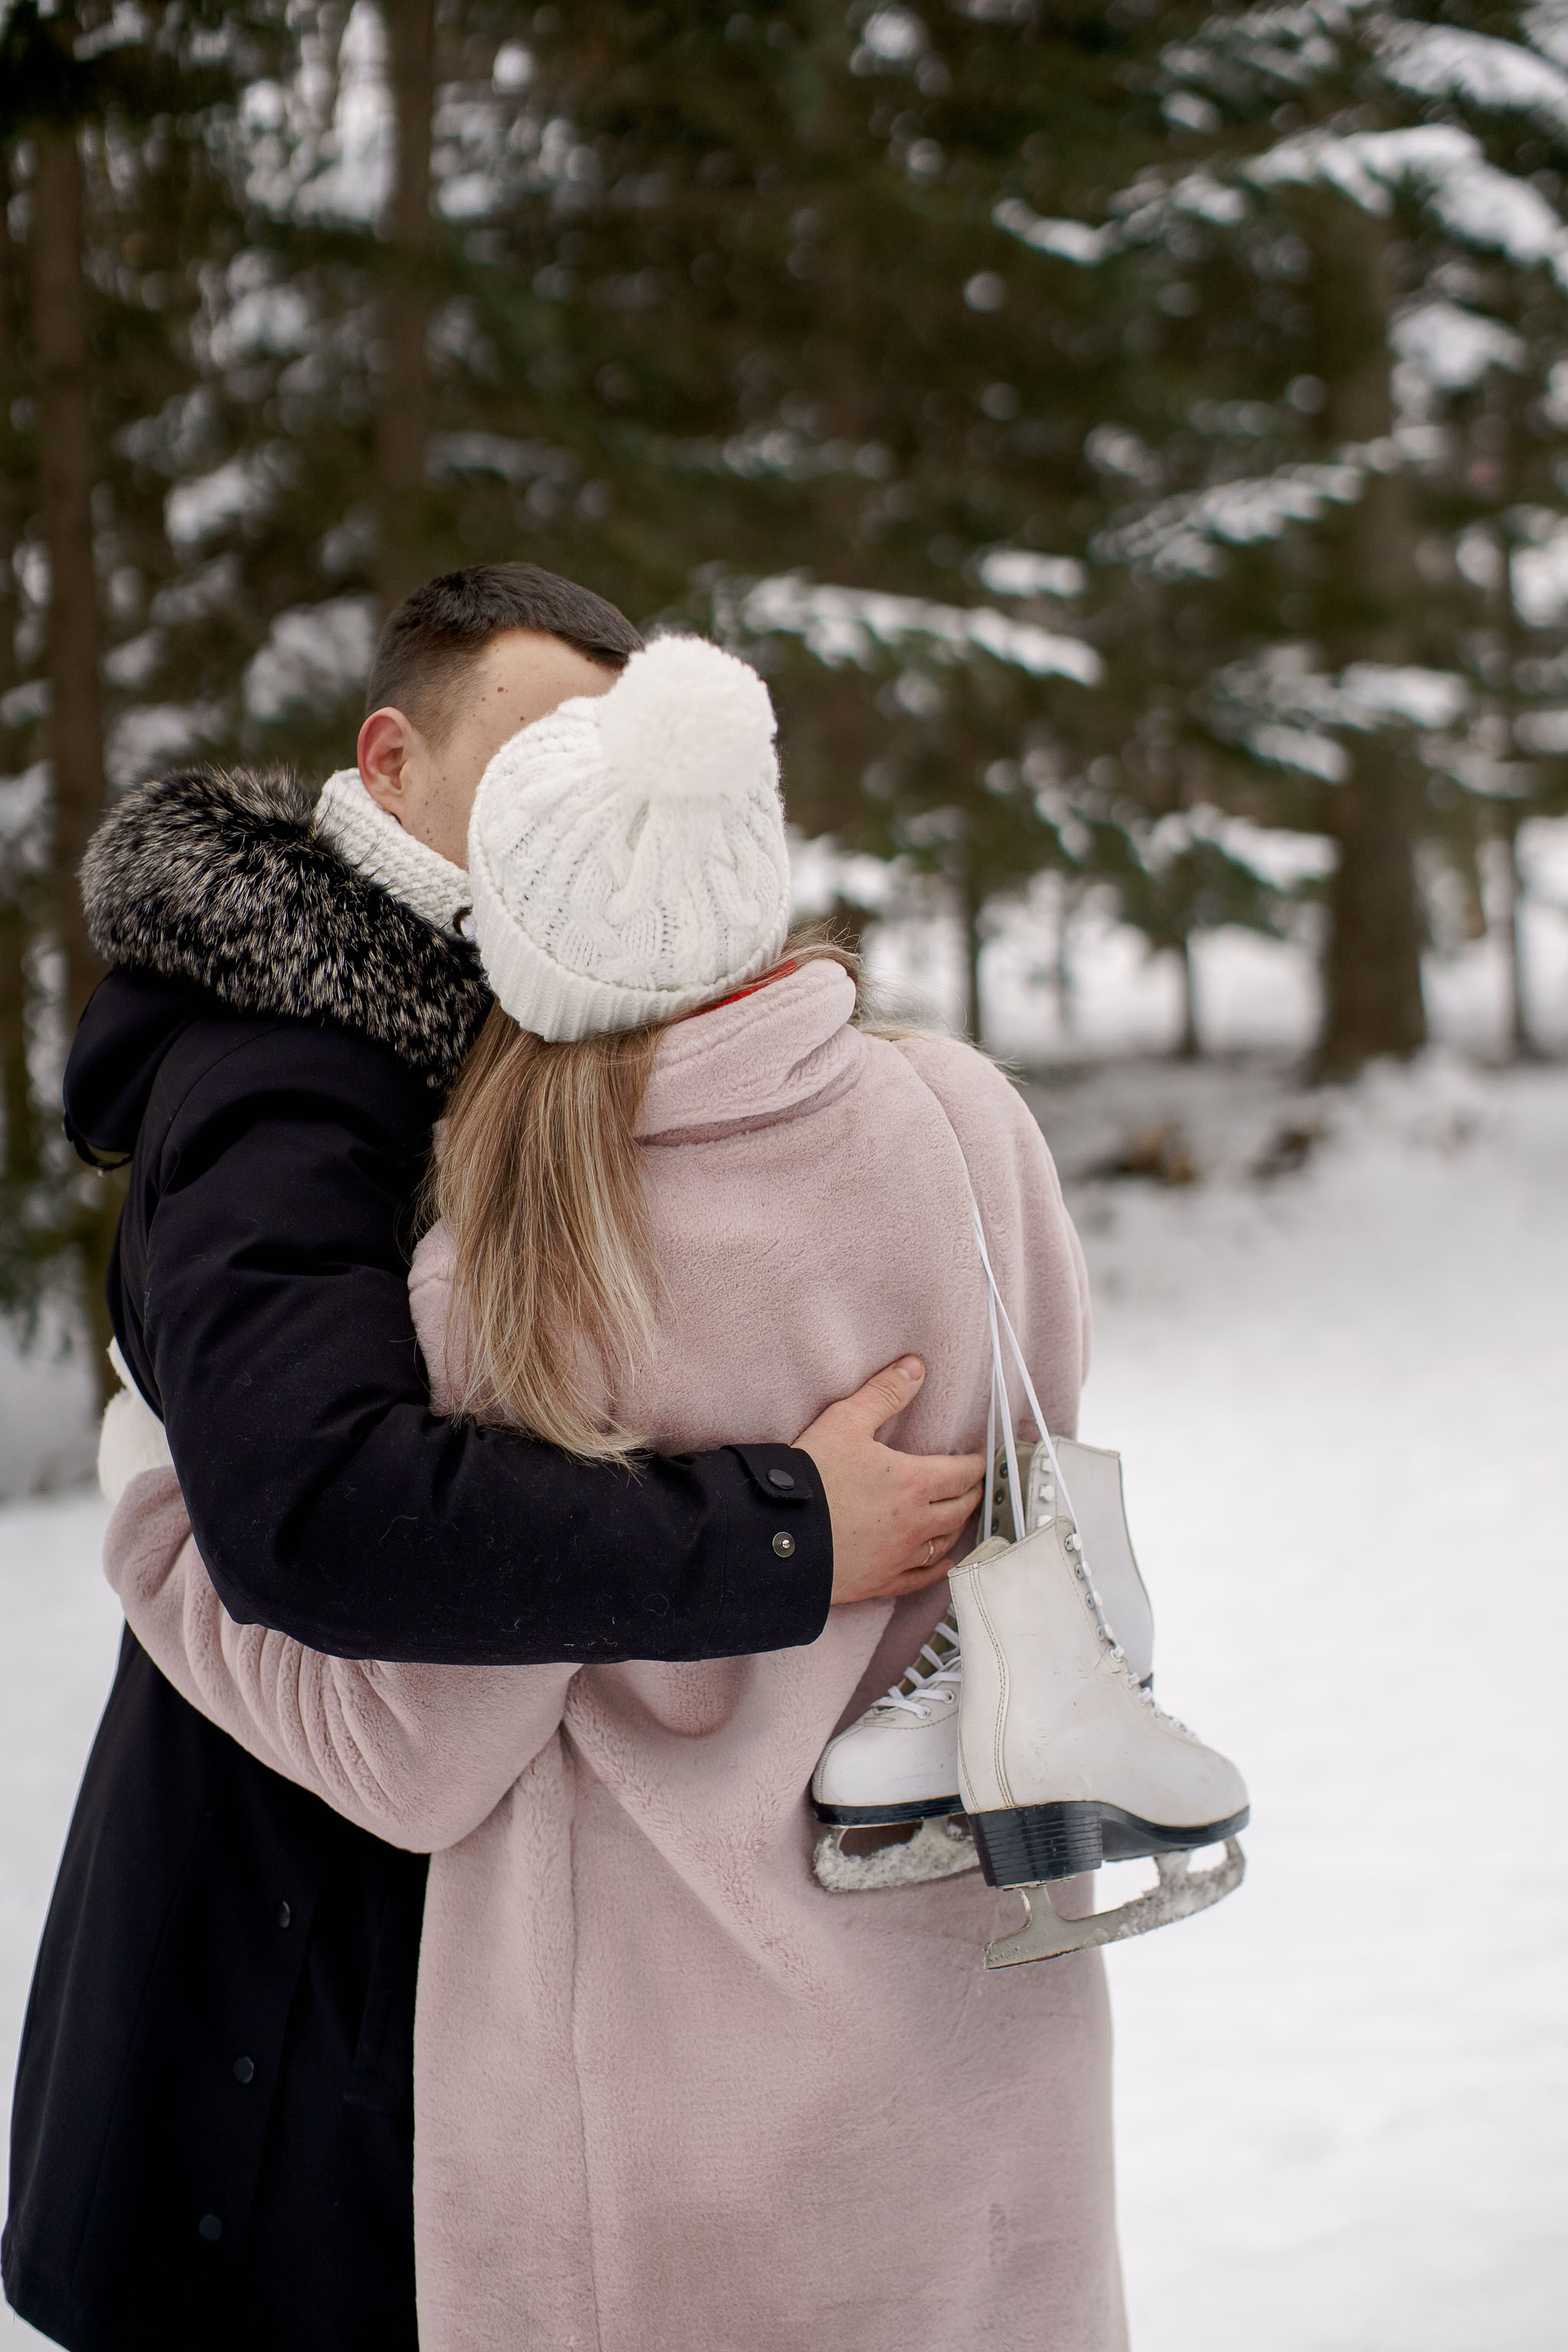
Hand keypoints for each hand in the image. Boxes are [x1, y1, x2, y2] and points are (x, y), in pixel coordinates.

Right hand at [794, 1358, 986, 1606]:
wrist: (778, 1536)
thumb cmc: (812, 1478)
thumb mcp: (845, 1422)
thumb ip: (884, 1393)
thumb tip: (914, 1367)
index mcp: (915, 1482)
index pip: (962, 1473)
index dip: (975, 1465)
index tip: (978, 1461)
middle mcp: (916, 1523)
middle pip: (960, 1509)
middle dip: (971, 1494)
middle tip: (973, 1486)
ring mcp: (900, 1556)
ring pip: (945, 1542)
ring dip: (957, 1527)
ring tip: (959, 1517)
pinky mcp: (881, 1581)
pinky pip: (921, 1578)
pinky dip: (938, 1569)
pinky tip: (944, 1563)